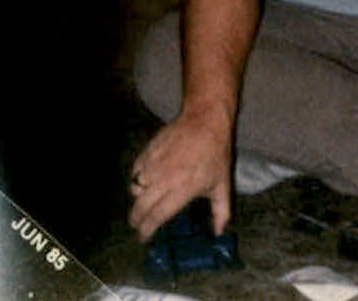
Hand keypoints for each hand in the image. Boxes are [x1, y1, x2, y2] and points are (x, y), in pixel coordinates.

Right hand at [128, 106, 232, 241]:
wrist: (205, 119)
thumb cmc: (216, 152)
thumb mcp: (223, 183)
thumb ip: (220, 210)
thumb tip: (218, 232)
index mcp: (183, 188)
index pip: (157, 216)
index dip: (146, 231)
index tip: (143, 238)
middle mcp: (165, 179)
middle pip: (140, 207)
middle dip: (136, 220)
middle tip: (138, 225)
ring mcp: (154, 164)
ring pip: (134, 190)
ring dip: (137, 200)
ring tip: (143, 204)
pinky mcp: (147, 152)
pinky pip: (134, 172)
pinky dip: (137, 180)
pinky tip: (145, 182)